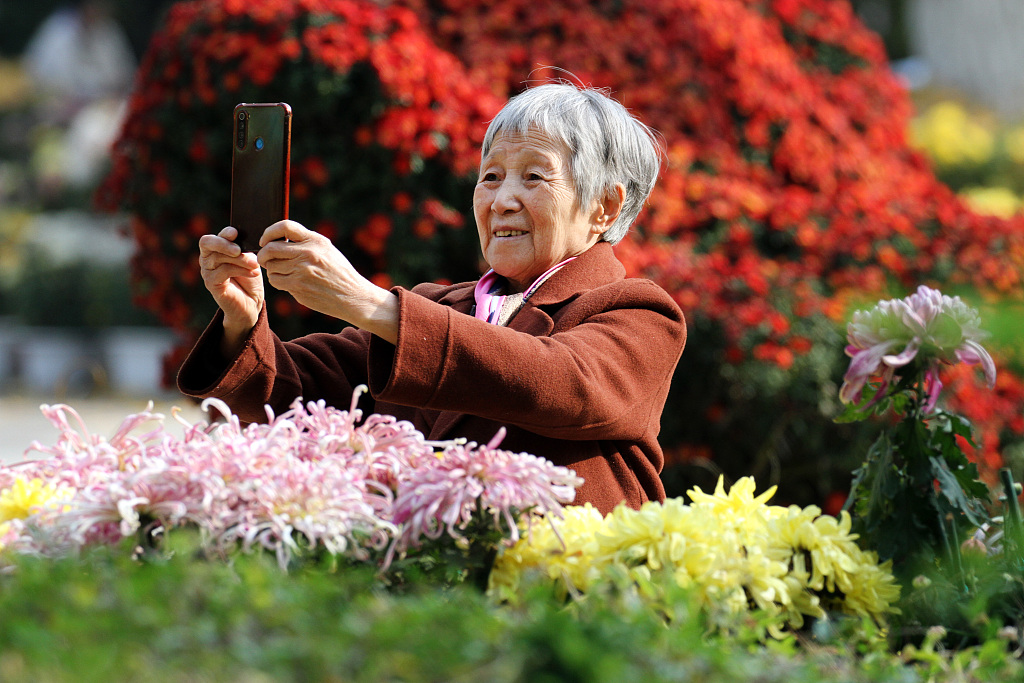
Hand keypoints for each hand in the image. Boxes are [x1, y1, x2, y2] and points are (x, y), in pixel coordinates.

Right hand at [198, 226, 263, 352]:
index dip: (223, 233)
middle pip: (207, 243)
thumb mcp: (250, 259)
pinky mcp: (211, 284)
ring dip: (240, 259)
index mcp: (215, 249)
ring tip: (255, 264)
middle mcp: (207, 259)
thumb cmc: (250, 279)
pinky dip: (240, 270)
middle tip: (240, 249)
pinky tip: (254, 273)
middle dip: (224, 243)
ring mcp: (207, 272)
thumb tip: (246, 235)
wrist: (252, 303)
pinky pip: (222, 271)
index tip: (236, 233)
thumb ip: (245, 247)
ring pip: (218, 257)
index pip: (212, 236)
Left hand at [258, 220, 398, 342]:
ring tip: (282, 271)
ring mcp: (302, 270)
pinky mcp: (298, 286)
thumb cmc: (338, 272)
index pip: (285, 226)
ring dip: (271, 269)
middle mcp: (308, 253)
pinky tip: (286, 281)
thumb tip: (278, 239)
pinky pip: (275, 280)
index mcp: (316, 240)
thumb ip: (306, 242)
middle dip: (263, 254)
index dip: (269, 232)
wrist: (352, 295)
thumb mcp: (327, 250)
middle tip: (266, 258)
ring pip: (271, 266)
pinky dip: (276, 280)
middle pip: (271, 248)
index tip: (265, 240)